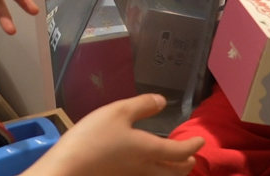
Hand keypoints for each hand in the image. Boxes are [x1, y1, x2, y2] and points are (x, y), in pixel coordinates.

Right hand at [30, 94, 202, 175]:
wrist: (70, 167)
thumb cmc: (95, 136)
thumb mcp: (118, 112)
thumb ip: (143, 105)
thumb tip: (162, 101)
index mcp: (149, 150)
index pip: (180, 152)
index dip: (192, 146)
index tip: (200, 141)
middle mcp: (145, 167)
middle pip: (175, 172)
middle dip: (186, 164)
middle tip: (190, 156)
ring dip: (173, 170)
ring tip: (173, 162)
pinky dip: (156, 171)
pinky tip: (146, 163)